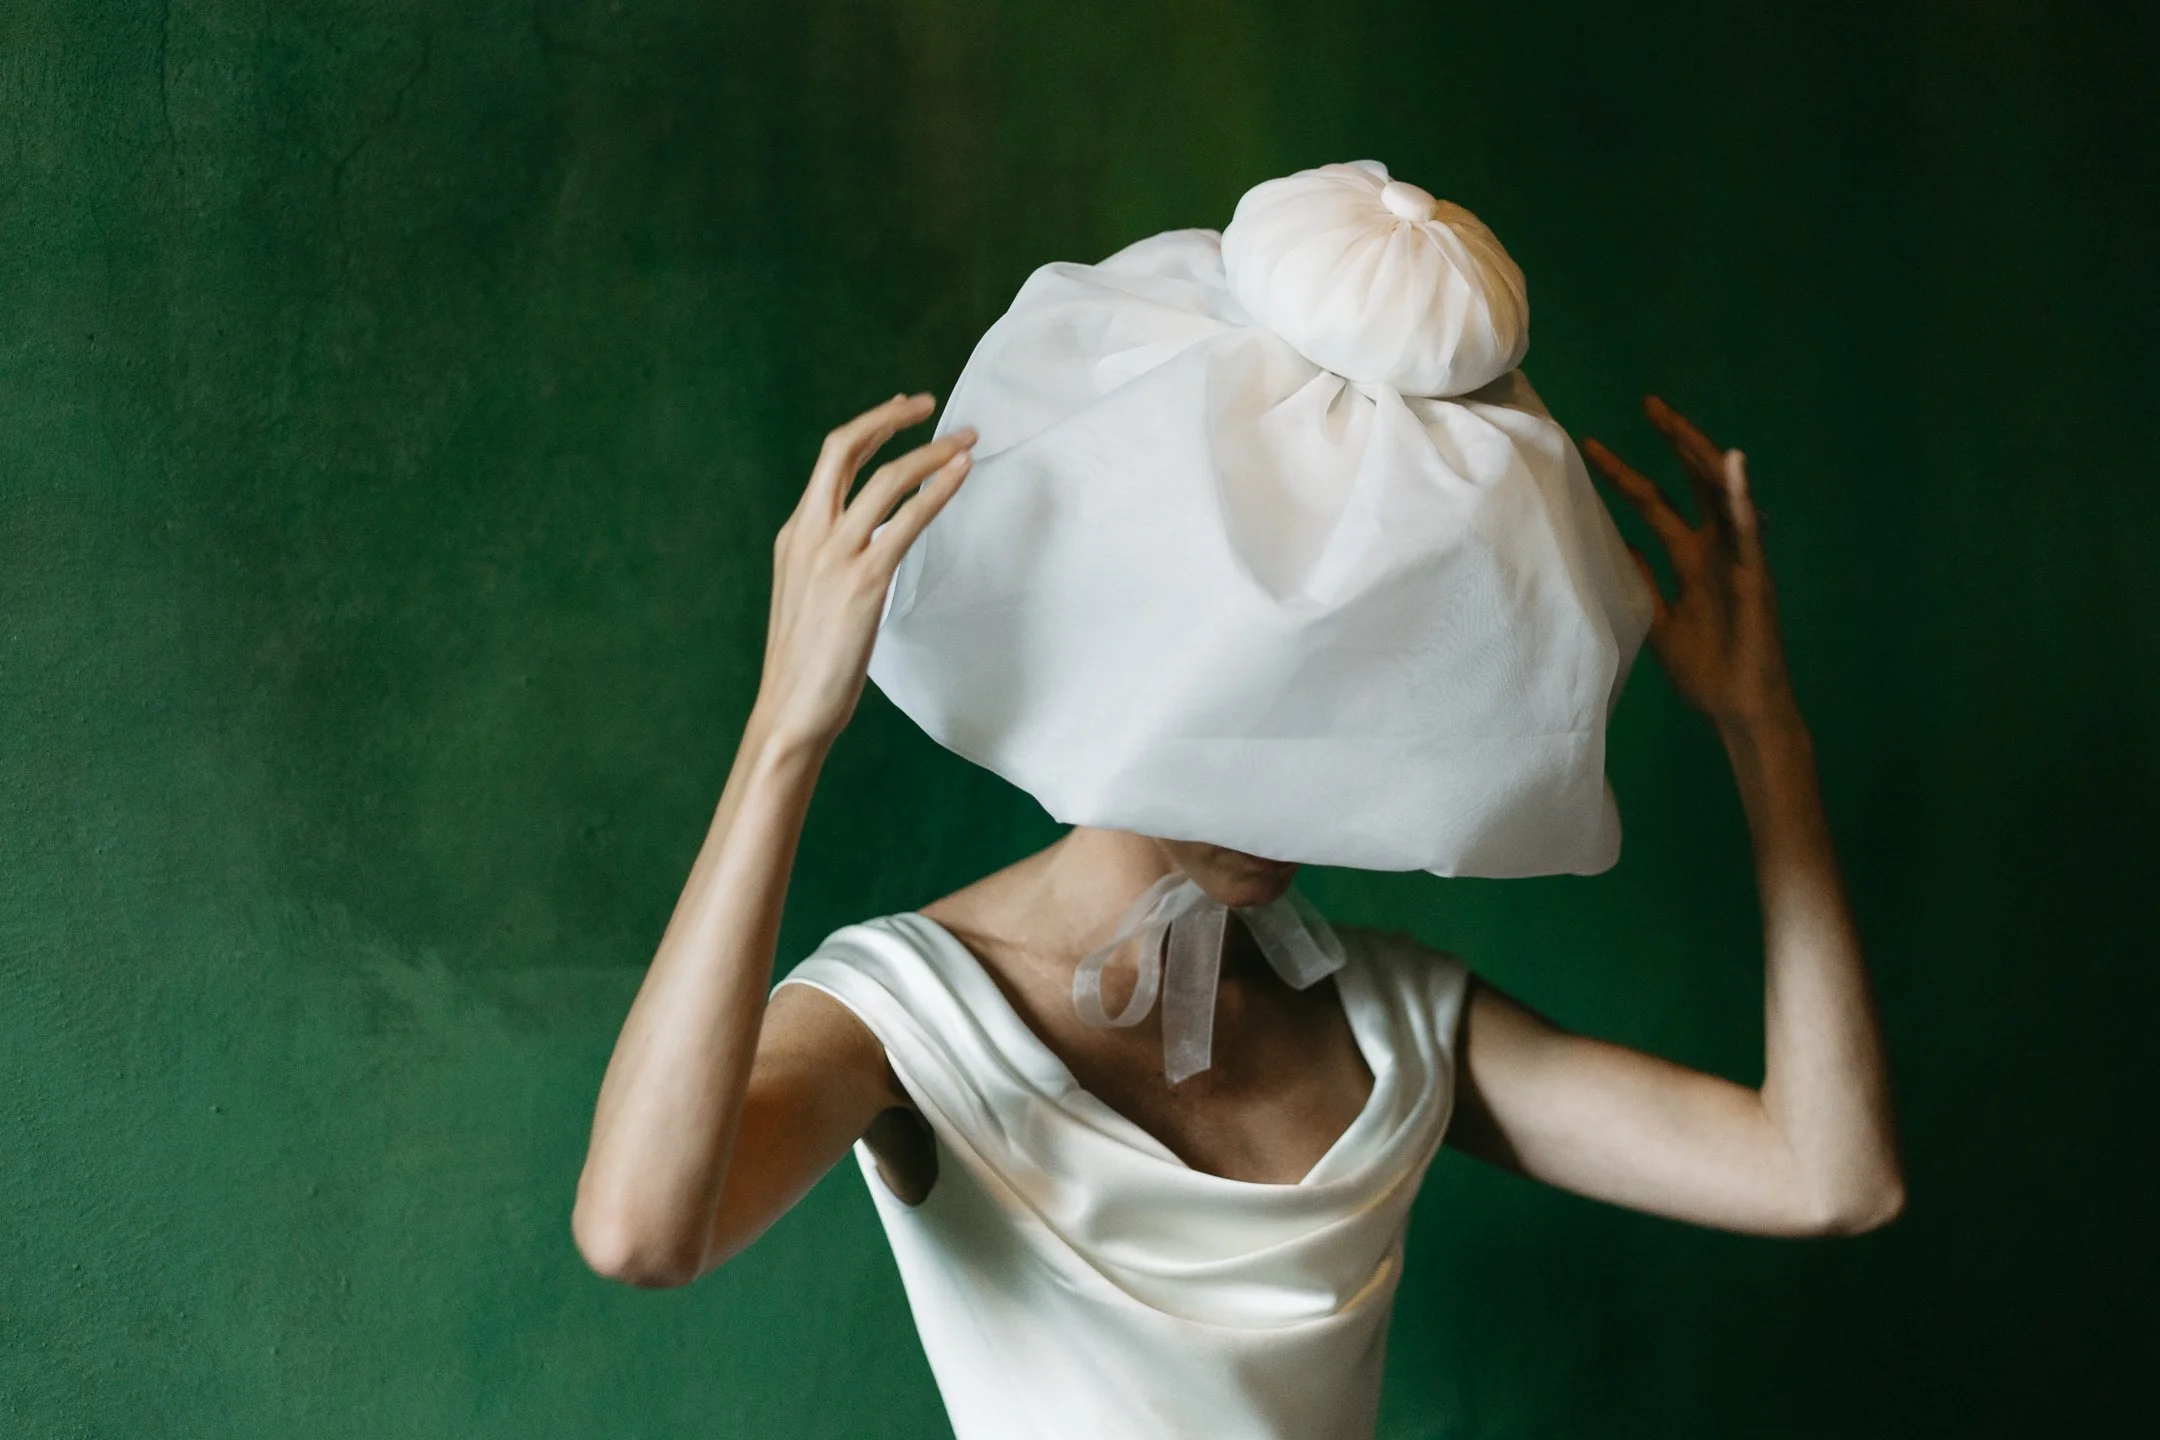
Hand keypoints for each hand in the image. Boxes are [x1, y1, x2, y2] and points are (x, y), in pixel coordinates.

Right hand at [752, 393, 975, 751]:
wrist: (790, 710)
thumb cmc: (808, 664)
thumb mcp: (810, 597)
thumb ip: (834, 562)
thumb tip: (874, 544)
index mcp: (794, 535)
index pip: (831, 461)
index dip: (869, 428)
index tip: (901, 411)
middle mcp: (809, 534)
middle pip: (845, 447)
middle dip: (889, 417)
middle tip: (928, 404)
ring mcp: (834, 556)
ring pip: (885, 479)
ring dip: (931, 453)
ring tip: (967, 442)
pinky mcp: (863, 581)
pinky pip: (906, 520)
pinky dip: (937, 491)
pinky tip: (961, 475)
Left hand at [1584, 396, 1798, 731]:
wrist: (1738, 710)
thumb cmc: (1706, 669)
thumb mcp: (1656, 620)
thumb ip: (1640, 582)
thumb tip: (1612, 548)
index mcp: (1691, 558)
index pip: (1657, 503)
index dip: (1626, 474)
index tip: (1593, 447)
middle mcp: (1716, 550)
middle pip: (1693, 483)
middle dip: (1673, 442)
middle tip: (1648, 403)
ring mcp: (1739, 559)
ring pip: (1722, 495)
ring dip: (1703, 455)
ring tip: (1679, 422)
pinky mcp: (1756, 576)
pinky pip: (1750, 530)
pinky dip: (1742, 496)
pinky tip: (1733, 463)